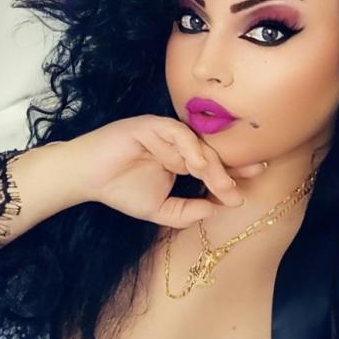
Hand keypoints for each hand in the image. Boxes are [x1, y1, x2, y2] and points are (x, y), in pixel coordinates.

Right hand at [67, 114, 266, 228]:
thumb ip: (186, 213)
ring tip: (222, 184)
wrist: (87, 179)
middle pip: (211, 154)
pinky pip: (177, 132)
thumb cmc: (120, 190)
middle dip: (228, 172)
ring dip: (211, 165)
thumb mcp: (160, 210)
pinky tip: (196, 165)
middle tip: (238, 190)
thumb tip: (214, 210)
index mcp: (183, 160)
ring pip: (197, 144)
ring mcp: (166, 133)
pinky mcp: (151, 125)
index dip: (234, 172)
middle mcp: (179, 144)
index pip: (214, 165)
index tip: (252, 184)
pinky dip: (189, 147)